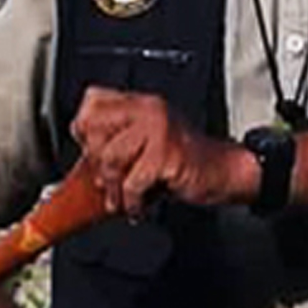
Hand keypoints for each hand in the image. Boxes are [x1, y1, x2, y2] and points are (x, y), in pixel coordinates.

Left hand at [70, 85, 258, 218]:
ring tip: (121, 199)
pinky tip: (139, 206)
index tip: (90, 150)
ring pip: (109, 157)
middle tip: (105, 181)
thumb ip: (117, 140)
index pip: (92, 100)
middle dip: (94, 162)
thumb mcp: (146, 142)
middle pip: (94, 128)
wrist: (223, 171)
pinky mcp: (167, 154)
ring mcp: (158, 130)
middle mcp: (148, 109)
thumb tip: (84, 159)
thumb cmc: (185, 160)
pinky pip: (132, 182)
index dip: (84, 128)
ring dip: (112, 187)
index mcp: (140, 103)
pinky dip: (132, 202)